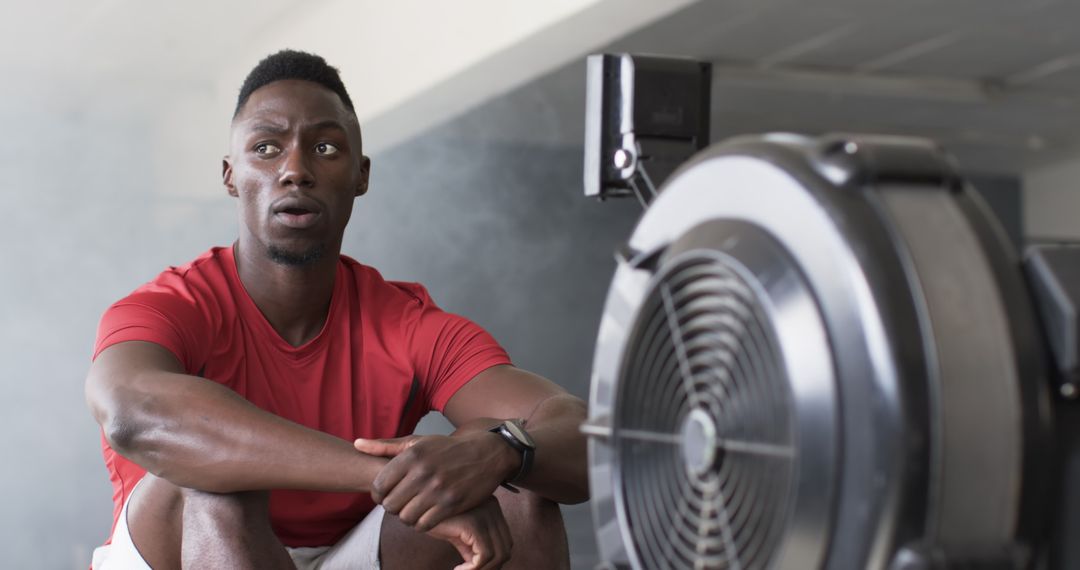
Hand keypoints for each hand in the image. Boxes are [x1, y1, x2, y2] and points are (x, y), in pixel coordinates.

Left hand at [354, 430, 516, 530]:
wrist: (487, 454)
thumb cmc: (448, 449)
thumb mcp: (417, 442)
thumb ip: (385, 446)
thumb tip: (356, 444)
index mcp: (411, 455)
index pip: (379, 486)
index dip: (379, 495)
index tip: (387, 495)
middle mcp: (423, 471)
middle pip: (391, 505)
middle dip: (393, 508)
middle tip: (401, 504)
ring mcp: (438, 489)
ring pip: (406, 518)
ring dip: (407, 517)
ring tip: (413, 509)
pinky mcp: (452, 504)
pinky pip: (425, 525)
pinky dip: (422, 524)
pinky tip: (427, 515)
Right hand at [424, 496, 512, 569]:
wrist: (412, 504)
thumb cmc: (432, 517)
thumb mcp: (457, 533)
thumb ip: (471, 546)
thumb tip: (480, 566)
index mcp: (492, 506)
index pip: (505, 541)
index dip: (493, 562)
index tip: (471, 568)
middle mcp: (493, 507)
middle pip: (505, 548)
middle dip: (489, 568)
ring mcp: (485, 514)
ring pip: (498, 555)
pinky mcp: (474, 524)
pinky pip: (484, 556)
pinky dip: (473, 569)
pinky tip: (457, 569)